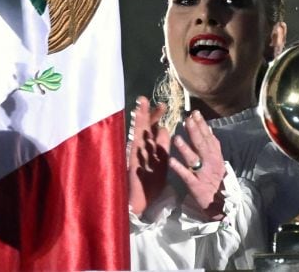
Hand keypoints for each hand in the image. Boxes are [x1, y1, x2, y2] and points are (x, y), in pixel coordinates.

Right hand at [127, 96, 169, 216]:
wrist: (142, 200)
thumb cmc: (150, 181)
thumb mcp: (161, 162)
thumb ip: (162, 146)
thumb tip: (164, 128)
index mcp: (151, 148)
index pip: (153, 128)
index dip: (157, 116)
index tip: (162, 105)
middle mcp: (142, 148)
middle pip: (144, 127)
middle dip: (146, 112)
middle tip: (145, 98)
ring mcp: (136, 154)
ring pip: (138, 133)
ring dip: (139, 119)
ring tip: (139, 105)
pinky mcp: (133, 162)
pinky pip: (136, 148)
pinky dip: (137, 137)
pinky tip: (138, 126)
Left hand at [169, 110, 225, 220]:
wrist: (221, 206)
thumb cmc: (215, 181)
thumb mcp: (216, 162)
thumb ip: (212, 147)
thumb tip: (207, 128)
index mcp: (215, 157)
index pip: (209, 138)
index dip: (202, 126)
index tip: (194, 113)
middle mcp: (211, 164)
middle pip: (202, 146)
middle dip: (195, 132)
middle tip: (187, 120)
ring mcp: (203, 175)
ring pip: (194, 160)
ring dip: (185, 149)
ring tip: (176, 138)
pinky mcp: (196, 186)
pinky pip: (187, 176)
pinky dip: (179, 168)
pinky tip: (171, 161)